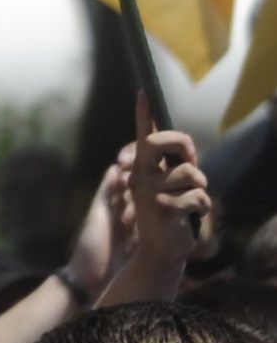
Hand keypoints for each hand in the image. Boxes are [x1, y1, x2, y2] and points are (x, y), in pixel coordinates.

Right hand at [106, 129, 213, 300]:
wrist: (159, 251)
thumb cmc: (168, 214)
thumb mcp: (167, 187)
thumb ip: (174, 166)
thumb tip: (186, 147)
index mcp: (142, 168)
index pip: (144, 135)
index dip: (144, 113)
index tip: (144, 92)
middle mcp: (141, 176)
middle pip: (162, 142)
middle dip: (183, 144)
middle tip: (191, 159)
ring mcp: (151, 192)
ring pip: (192, 174)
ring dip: (200, 188)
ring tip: (191, 201)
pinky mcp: (164, 209)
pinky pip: (198, 198)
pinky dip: (202, 207)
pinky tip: (191, 216)